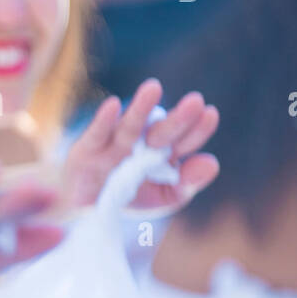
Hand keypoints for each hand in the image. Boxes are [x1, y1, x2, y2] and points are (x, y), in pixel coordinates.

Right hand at [63, 78, 219, 211]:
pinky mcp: (87, 150)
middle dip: (178, 119)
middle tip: (195, 101)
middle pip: (161, 132)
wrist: (84, 209)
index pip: (184, 141)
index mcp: (162, 154)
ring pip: (130, 127)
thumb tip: (212, 163)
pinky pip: (96, 135)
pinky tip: (113, 105)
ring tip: (154, 88)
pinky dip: (104, 121)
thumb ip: (188, 182)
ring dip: (141, 109)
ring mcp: (113, 145)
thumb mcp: (164, 197)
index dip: (197, 130)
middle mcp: (140, 144)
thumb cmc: (128, 198)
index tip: (210, 113)